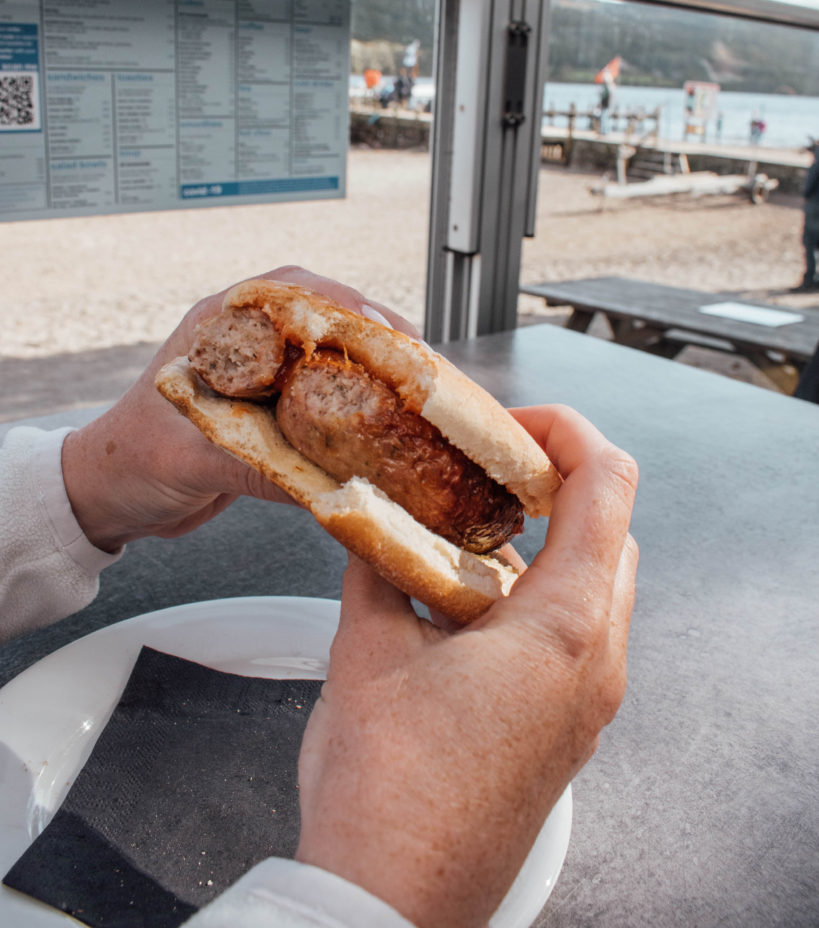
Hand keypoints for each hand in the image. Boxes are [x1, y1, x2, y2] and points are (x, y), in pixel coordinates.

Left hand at [61, 266, 416, 551]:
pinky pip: (318, 398)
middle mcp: (242, 346)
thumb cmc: (127, 463)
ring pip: (324, 355)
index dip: (339, 305)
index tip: (381, 330)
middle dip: (372, 333)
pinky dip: (353, 406)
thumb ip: (251, 467)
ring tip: (412, 386)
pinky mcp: (267, 412)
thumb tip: (326, 487)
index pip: (286, 294)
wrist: (106, 497)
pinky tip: (380, 421)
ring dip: (368, 367)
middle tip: (416, 359)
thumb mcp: (189, 461)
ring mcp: (257, 377)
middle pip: (318, 317)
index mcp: (214, 331)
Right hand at [296, 404, 637, 927]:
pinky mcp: (566, 728)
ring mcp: (586, 701)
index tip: (512, 428)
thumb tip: (368, 519)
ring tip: (466, 535)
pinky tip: (465, 603)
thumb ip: (374, 565)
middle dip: (557, 485)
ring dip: (544, 543)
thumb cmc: (388, 794)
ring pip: (594, 584)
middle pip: (611, 532)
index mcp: (562, 628)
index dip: (566, 433)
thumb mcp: (366, 652)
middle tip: (488, 472)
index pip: (608, 485)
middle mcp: (593, 663)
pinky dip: (533, 594)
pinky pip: (573, 633)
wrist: (391, 905)